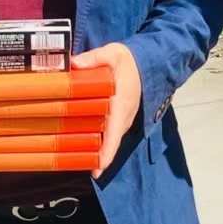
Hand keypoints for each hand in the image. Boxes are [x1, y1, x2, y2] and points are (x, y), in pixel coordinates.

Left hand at [71, 44, 141, 177]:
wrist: (148, 64)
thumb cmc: (129, 61)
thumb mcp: (112, 54)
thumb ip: (94, 58)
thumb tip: (75, 64)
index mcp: (121, 106)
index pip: (114, 135)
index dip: (106, 154)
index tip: (97, 169)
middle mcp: (123, 118)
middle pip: (110, 144)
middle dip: (95, 157)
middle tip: (75, 165)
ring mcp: (122, 119)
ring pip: (109, 139)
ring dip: (96, 150)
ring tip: (75, 158)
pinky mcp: (120, 118)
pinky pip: (109, 133)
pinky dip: (99, 140)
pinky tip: (82, 142)